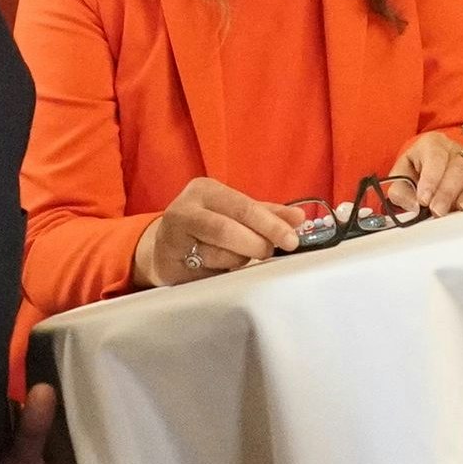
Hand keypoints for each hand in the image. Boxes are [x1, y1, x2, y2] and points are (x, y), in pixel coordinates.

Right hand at [131, 174, 295, 288]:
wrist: (163, 249)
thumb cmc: (206, 225)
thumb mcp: (234, 212)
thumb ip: (267, 213)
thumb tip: (299, 217)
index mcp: (205, 189)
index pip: (243, 207)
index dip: (270, 225)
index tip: (291, 240)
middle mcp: (184, 210)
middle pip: (228, 230)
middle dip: (256, 244)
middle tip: (269, 252)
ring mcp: (172, 239)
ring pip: (218, 255)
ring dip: (239, 260)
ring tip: (239, 257)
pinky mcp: (169, 266)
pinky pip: (207, 274)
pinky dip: (223, 273)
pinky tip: (222, 268)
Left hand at [393, 128, 462, 215]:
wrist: (427, 172)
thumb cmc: (416, 174)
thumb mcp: (401, 178)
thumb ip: (400, 190)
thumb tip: (413, 204)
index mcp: (432, 144)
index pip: (435, 157)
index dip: (431, 178)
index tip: (424, 199)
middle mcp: (456, 150)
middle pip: (458, 167)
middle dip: (447, 192)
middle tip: (438, 211)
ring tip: (461, 209)